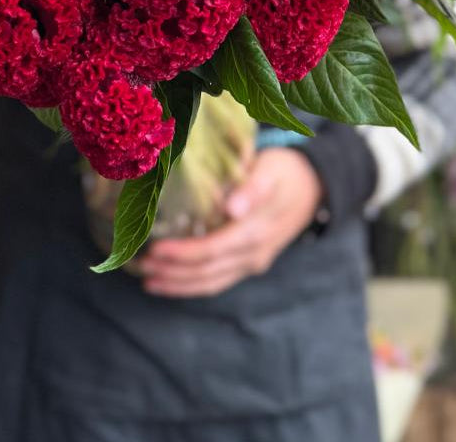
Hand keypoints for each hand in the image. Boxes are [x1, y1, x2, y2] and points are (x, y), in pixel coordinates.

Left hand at [137, 147, 322, 298]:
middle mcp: (254, 253)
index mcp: (255, 231)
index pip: (212, 250)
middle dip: (173, 272)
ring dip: (179, 284)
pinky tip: (173, 281)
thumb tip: (231, 208)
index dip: (182, 253)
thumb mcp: (271, 170)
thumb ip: (252, 188)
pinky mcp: (250, 261)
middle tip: (140, 267)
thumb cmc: (285, 171)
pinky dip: (194, 284)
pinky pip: (219, 279)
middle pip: (207, 271)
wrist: (315, 186)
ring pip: (211, 282)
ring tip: (149, 281)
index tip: (155, 249)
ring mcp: (253, 261)